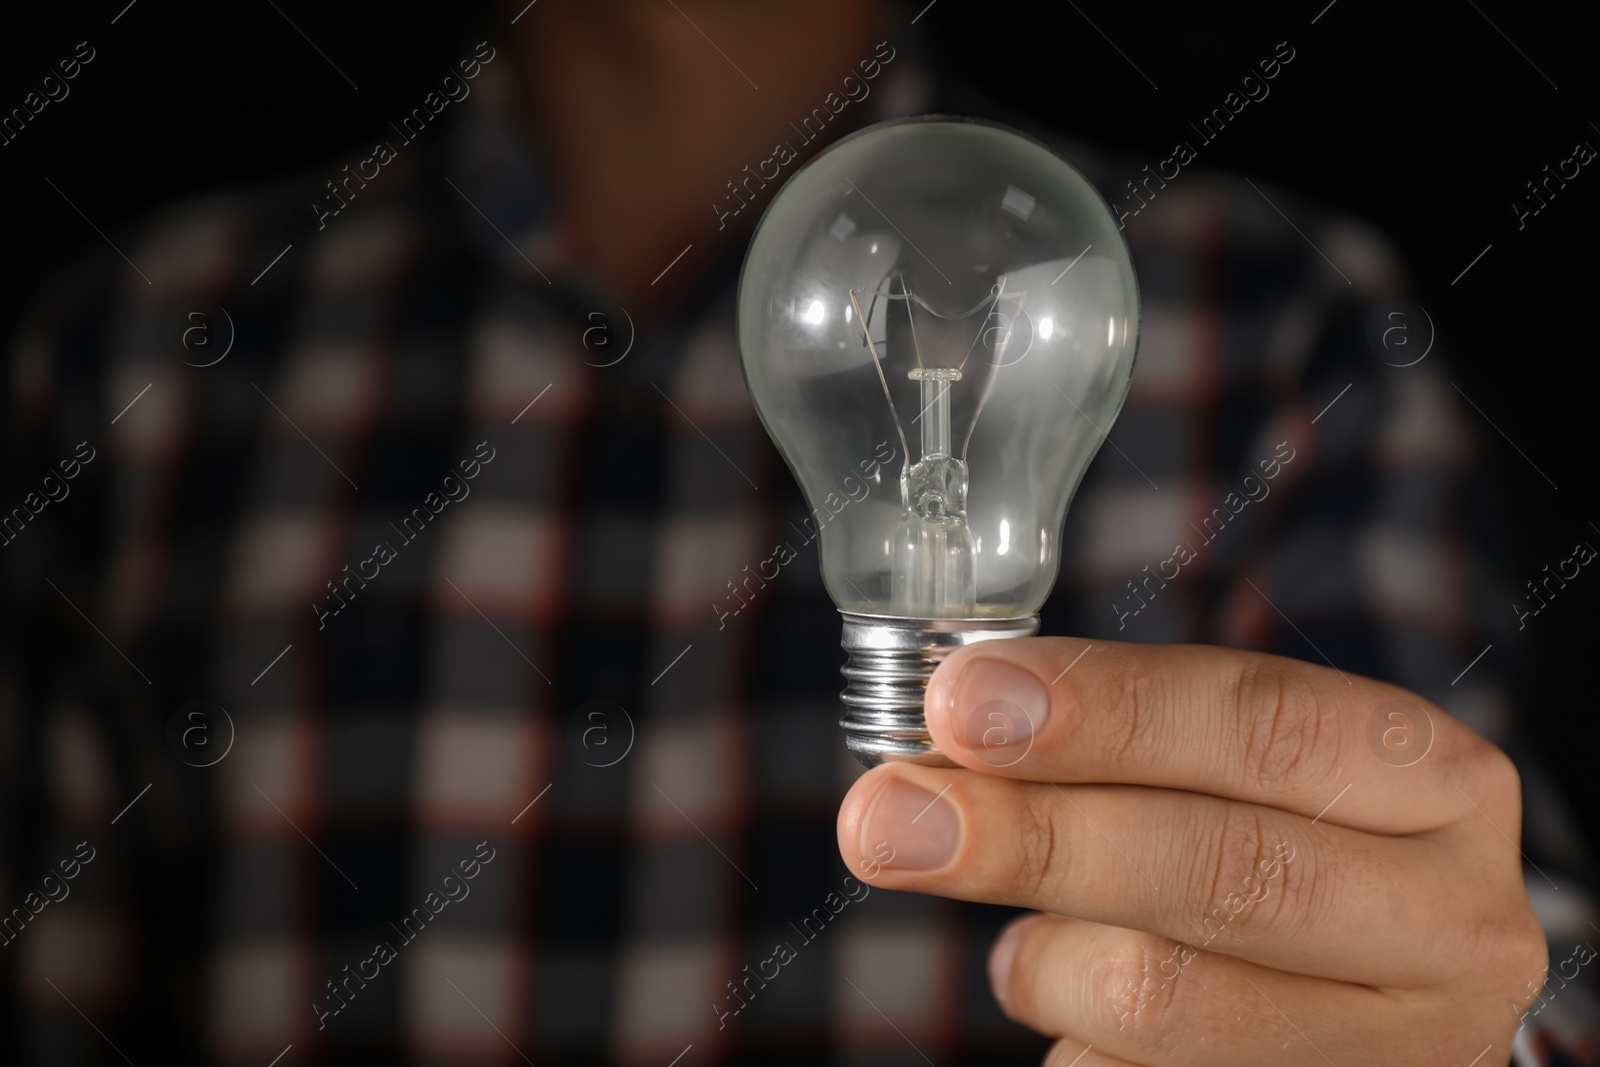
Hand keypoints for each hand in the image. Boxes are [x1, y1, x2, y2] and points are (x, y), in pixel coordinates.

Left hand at [836, 639, 1546, 1065]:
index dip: (1102, 710)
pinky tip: (1075, 1018)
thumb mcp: (1227, 776)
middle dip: (1030, 835)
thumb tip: (936, 751)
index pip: (1260, 723)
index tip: (961, 701)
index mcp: (1435, 781)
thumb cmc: (1270, 848)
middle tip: (886, 816)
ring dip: (1043, 959)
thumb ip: (1112, 747)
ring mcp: (1407, 1047)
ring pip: (1163, 996)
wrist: (1361, 996)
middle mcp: (1452, 919)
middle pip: (1218, 867)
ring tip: (1022, 949)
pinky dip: (1072, 1040)